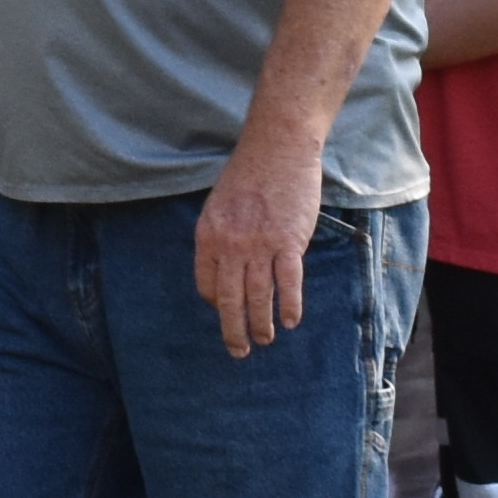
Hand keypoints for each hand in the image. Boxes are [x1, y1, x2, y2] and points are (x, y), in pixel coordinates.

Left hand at [191, 129, 326, 359]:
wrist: (277, 146)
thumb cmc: (249, 173)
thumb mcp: (219, 205)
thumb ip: (221, 236)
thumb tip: (226, 268)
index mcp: (208, 236)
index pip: (206, 285)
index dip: (216, 305)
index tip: (228, 312)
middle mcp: (230, 245)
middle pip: (229, 300)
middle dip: (233, 331)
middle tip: (239, 352)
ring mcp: (259, 245)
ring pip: (258, 297)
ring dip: (261, 325)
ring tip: (265, 341)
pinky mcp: (288, 241)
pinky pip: (288, 283)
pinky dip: (290, 306)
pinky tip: (291, 321)